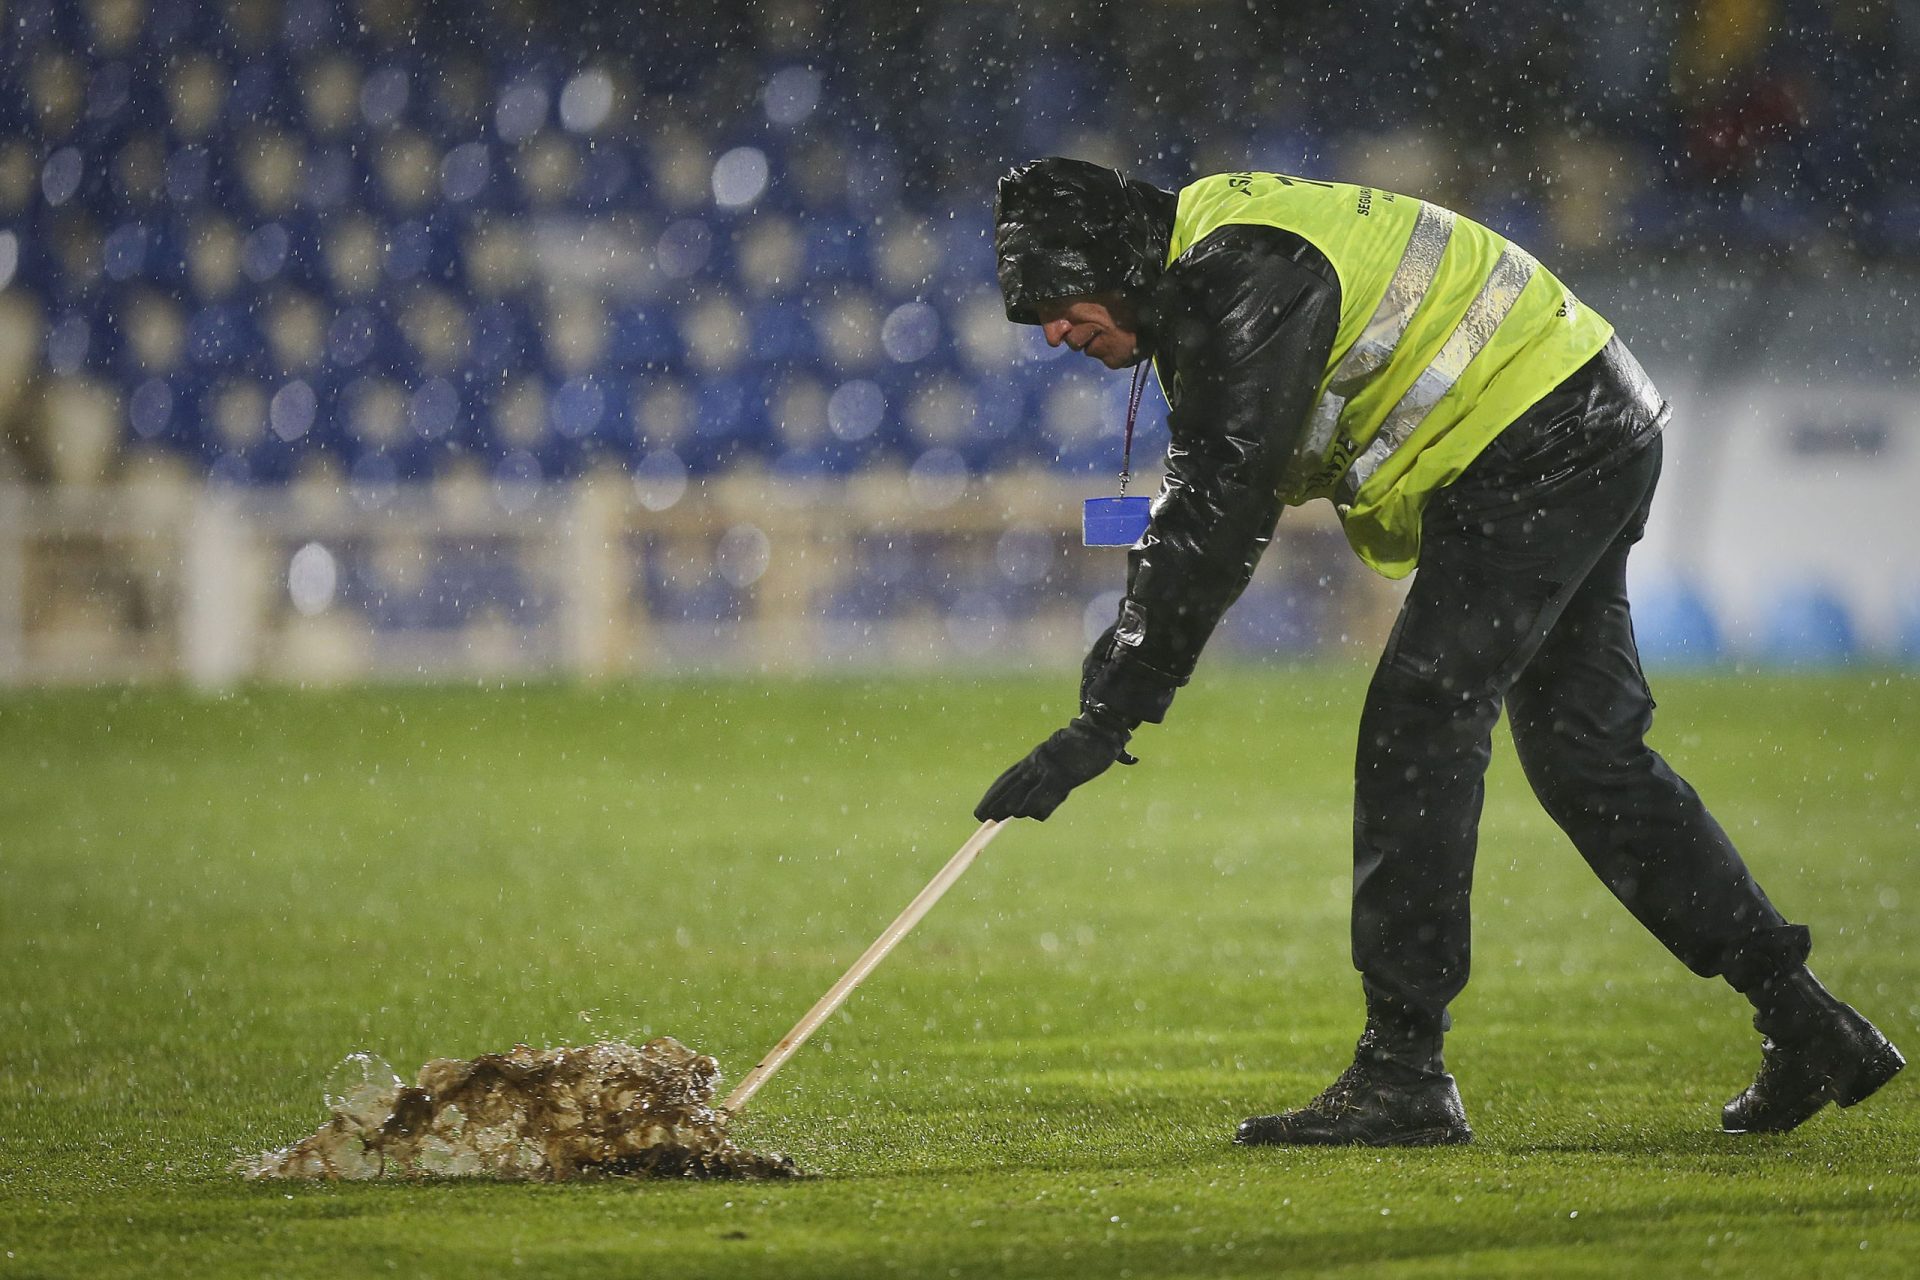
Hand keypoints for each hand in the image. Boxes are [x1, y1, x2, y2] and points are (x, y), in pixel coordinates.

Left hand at [974, 716, 1135, 822]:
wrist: (1101, 731)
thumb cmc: (1084, 745)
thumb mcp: (1061, 760)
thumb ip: (1049, 776)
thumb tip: (1039, 794)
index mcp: (1036, 757)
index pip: (1009, 776)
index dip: (995, 792)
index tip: (984, 806)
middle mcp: (1038, 762)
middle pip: (1010, 783)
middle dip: (994, 800)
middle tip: (979, 815)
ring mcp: (1049, 768)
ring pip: (1023, 788)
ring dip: (1009, 804)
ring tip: (996, 816)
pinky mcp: (1063, 774)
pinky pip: (1044, 792)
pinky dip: (1034, 805)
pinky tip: (1024, 813)